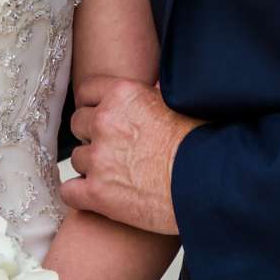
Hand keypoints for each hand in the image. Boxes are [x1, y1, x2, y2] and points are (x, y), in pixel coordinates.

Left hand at [62, 75, 201, 235]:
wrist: (210, 185)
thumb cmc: (203, 145)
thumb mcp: (181, 106)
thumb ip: (159, 93)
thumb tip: (157, 82)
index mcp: (123, 94)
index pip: (87, 90)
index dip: (94, 105)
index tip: (102, 118)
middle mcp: (105, 121)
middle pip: (78, 124)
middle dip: (92, 136)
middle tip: (114, 150)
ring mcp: (98, 158)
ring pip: (77, 159)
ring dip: (91, 167)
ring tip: (117, 176)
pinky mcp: (96, 193)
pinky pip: (69, 191)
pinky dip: (80, 195)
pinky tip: (95, 197)